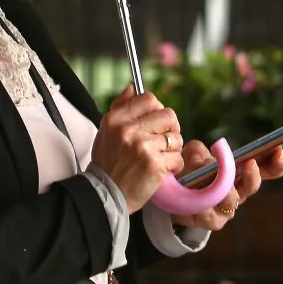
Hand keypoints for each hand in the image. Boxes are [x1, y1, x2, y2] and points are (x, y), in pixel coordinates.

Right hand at [92, 86, 185, 212]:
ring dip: (173, 149)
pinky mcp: (154, 164)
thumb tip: (133, 87)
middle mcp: (128, 130)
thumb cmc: (108, 163)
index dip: (157, 109)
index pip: (148, 99)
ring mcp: (142, 147)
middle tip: (163, 141)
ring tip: (160, 157)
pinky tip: (162, 170)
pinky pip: (177, 158)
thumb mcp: (106, 131)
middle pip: (168, 115)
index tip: (156, 122)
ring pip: (176, 137)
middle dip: (170, 129)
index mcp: (116, 119)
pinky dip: (174, 166)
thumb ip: (120, 107)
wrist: (105, 196)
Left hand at [170, 141, 282, 230]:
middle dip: (252, 175)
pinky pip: (211, 217)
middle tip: (249, 163)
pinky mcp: (212, 222)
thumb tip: (202, 157)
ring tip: (218, 182)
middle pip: (252, 185)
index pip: (267, 169)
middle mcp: (239, 191)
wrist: (177, 198)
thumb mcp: (194, 156)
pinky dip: (206, 209)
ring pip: (232, 200)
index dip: (276, 163)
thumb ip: (197, 152)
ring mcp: (227, 208)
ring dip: (226, 190)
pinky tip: (201, 205)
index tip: (279, 151)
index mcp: (242, 172)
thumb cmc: (191, 173)